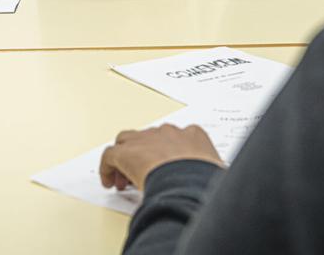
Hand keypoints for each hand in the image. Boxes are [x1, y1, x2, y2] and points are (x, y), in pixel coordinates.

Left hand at [99, 124, 223, 190]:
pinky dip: (108, 167)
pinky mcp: (127, 152)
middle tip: (142, 176)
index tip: (163, 169)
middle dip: (144, 154)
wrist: (189, 180)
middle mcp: (168, 132)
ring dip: (125, 158)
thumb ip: (210, 176)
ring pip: (127, 141)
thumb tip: (214, 190)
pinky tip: (109, 181)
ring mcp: (145, 139)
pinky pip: (110, 156)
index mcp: (193, 136)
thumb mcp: (216, 175)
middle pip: (149, 138)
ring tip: (124, 180)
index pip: (175, 139)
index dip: (165, 155)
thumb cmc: (206, 180)